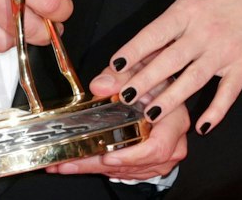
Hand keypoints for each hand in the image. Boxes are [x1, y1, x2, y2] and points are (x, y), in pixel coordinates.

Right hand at [0, 0, 89, 51]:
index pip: (52, 4)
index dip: (65, 6)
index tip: (62, 0)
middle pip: (37, 28)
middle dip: (50, 21)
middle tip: (48, 7)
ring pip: (17, 40)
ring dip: (28, 30)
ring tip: (28, 12)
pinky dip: (8, 37)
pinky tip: (9, 20)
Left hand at [47, 84, 188, 181]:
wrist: (160, 88)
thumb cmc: (150, 80)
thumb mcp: (135, 70)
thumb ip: (117, 76)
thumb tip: (100, 86)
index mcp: (175, 120)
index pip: (158, 146)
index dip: (132, 155)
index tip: (107, 156)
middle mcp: (174, 143)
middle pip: (137, 164)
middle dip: (100, 164)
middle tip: (72, 162)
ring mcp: (164, 157)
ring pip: (128, 170)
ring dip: (96, 168)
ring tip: (67, 163)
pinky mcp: (152, 164)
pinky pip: (127, 171)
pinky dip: (102, 168)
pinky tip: (80, 162)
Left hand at [86, 0, 241, 134]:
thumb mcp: (193, 3)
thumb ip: (168, 27)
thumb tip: (138, 51)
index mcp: (187, 11)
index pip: (154, 34)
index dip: (133, 51)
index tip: (114, 67)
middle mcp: (204, 32)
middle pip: (169, 60)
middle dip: (145, 81)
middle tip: (124, 98)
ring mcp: (225, 51)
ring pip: (193, 79)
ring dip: (171, 99)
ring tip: (151, 114)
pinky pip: (227, 94)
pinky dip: (215, 112)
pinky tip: (202, 127)